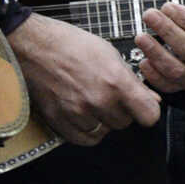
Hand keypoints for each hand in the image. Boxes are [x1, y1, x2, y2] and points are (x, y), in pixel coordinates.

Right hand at [9, 11, 162, 145]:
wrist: (33, 45)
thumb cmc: (70, 44)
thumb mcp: (110, 54)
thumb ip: (133, 81)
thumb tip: (151, 100)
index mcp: (115, 82)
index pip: (149, 115)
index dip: (148, 110)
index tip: (143, 106)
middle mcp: (97, 100)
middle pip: (126, 123)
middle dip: (122, 111)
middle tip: (110, 95)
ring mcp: (77, 113)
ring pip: (105, 131)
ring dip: (103, 120)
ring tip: (93, 100)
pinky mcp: (58, 120)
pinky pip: (84, 138)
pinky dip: (87, 130)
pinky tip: (84, 114)